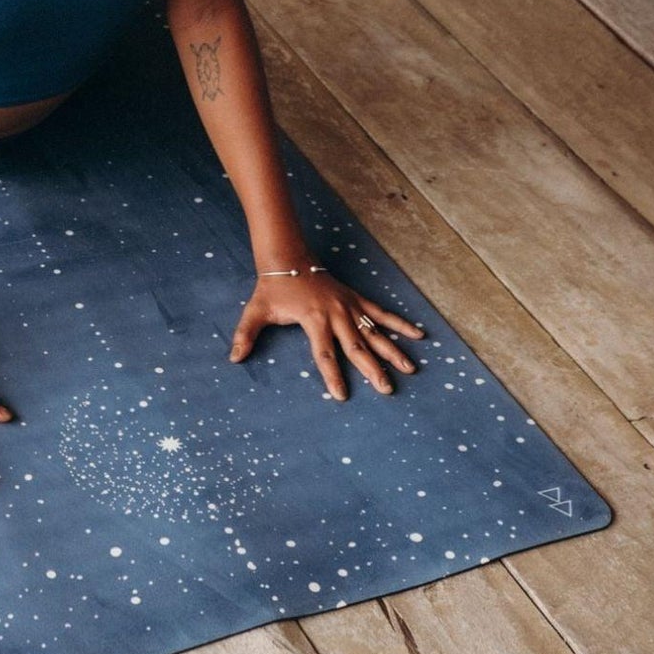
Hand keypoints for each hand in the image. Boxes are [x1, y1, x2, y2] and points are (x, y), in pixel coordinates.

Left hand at [229, 262, 424, 398]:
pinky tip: (419, 334)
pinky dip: (400, 323)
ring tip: (410, 369)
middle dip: (372, 369)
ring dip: (393, 350)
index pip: (324, 354)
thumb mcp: (256, 311)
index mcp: (313, 320)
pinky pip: (382, 312)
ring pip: (375, 332)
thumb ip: (245, 335)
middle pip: (356, 347)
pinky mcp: (356, 299)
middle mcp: (336, 314)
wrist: (288, 256)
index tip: (342, 396)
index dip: (333, 376)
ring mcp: (349, 306)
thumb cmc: (272, 287)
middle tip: (387, 389)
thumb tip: (234, 359)